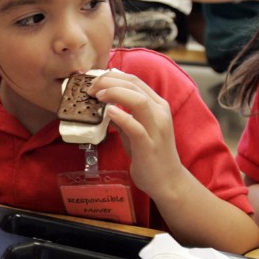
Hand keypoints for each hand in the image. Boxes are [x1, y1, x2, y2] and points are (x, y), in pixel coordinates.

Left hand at [92, 71, 182, 196]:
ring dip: (115, 93)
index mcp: (157, 105)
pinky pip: (136, 127)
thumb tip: (104, 106)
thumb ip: (123, 116)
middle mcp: (159, 112)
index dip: (111, 77)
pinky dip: (122, 116)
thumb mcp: (134, 130)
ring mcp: (156, 128)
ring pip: (138, 100)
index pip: (134, 80)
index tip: (94, 82)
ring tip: (98, 96)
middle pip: (134, 85)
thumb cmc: (150, 155)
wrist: (168, 181)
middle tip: (90, 88)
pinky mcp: (149, 145)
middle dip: (108, 82)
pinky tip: (108, 112)